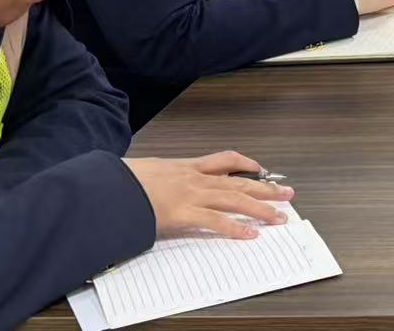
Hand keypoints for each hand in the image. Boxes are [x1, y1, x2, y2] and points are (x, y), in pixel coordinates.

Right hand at [124, 151, 293, 240]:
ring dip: (260, 208)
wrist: (107, 184)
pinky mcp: (184, 213)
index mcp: (184, 166)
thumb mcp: (142, 169)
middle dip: (265, 187)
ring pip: (235, 200)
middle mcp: (194, 178)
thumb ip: (154, 174)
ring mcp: (191, 194)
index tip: (259, 167)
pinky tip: (252, 234)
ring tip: (280, 216)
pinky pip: (217, 221)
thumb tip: (151, 179)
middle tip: (287, 193)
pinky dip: (236, 228)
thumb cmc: (120, 178)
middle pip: (238, 181)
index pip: (223, 160)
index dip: (244, 163)